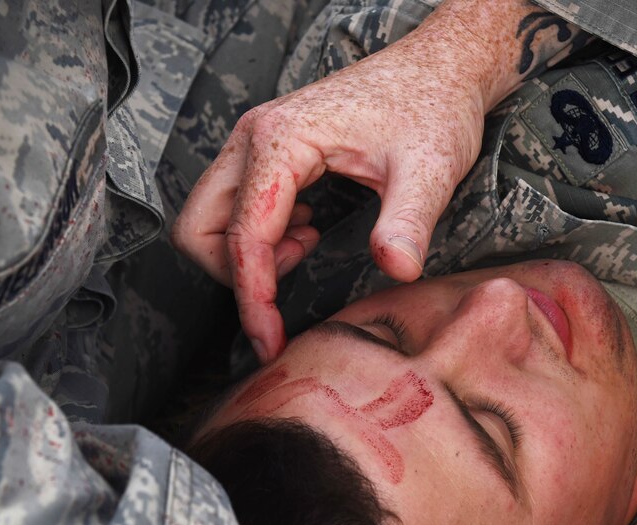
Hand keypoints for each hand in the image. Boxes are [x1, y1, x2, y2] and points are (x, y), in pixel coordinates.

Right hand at [172, 0, 545, 361]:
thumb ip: (408, 222)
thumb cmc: (431, 107)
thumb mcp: (429, 169)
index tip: (270, 344)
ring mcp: (253, 143)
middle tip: (290, 284)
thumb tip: (396, 270)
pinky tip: (309, 230)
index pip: (244, 237)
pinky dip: (259, 236)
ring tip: (307, 247)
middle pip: (198, 229)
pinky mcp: (263, 152)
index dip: (254, 299)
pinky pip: (233, 208)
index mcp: (279, 140)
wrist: (437, 68)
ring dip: (245, 255)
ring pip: (208, 220)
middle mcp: (252, 138)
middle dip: (235, 275)